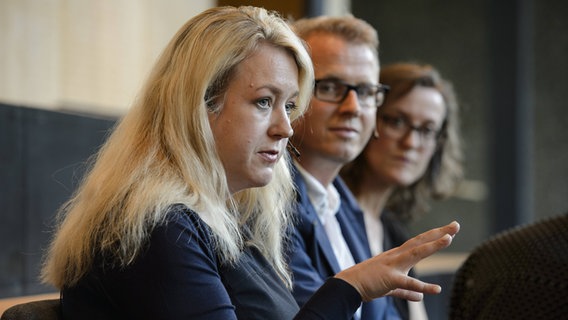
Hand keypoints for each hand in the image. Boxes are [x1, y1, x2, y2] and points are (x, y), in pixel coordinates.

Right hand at [335, 221, 459, 301]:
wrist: (349, 285)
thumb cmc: (369, 283)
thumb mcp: (391, 287)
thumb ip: (407, 292)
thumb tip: (420, 297)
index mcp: (397, 256)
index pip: (419, 242)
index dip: (435, 236)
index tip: (450, 229)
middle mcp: (396, 256)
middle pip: (420, 241)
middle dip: (438, 233)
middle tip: (456, 224)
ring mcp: (393, 266)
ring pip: (415, 253)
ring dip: (432, 246)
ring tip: (448, 239)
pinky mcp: (389, 279)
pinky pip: (408, 283)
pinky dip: (422, 287)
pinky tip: (436, 290)